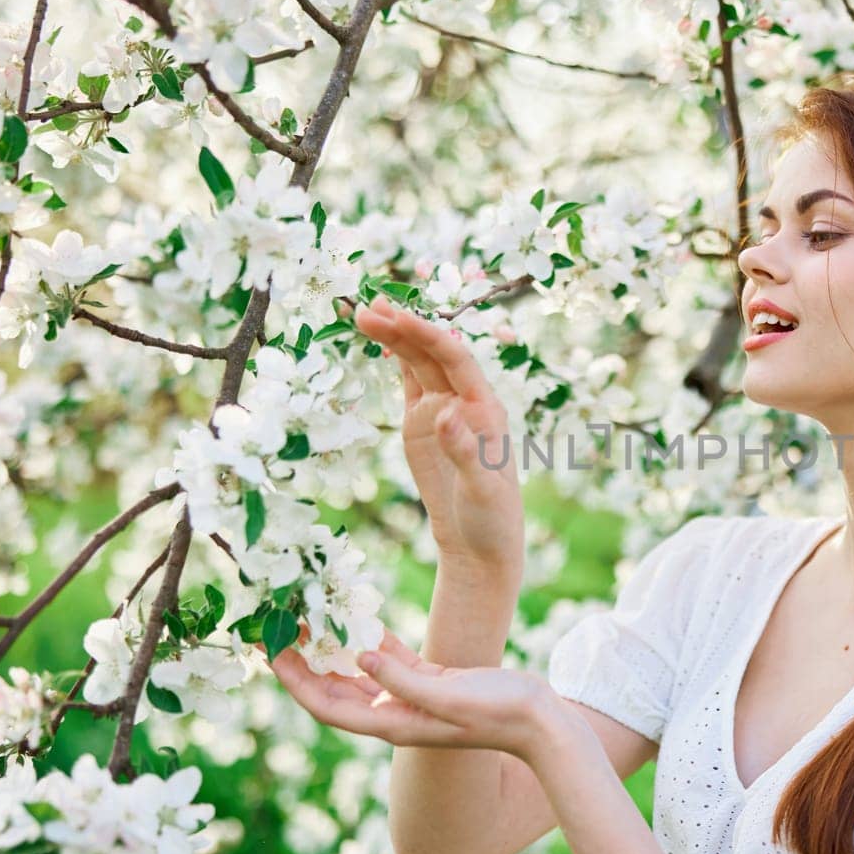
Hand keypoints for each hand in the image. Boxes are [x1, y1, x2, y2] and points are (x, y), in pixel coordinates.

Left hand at [268, 627, 551, 759]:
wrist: (536, 720)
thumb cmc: (495, 712)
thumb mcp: (446, 695)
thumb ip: (400, 679)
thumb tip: (357, 657)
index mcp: (392, 723)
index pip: (326, 706)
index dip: (295, 682)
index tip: (271, 653)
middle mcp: (394, 713)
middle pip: (333, 690)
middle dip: (303, 663)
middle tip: (279, 629)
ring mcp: (412, 697)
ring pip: (359, 673)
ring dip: (333, 649)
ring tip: (310, 618)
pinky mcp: (431, 681)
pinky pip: (390, 659)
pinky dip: (372, 641)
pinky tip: (358, 617)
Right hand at [354, 294, 524, 571]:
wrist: (479, 546)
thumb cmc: (491, 519)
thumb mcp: (481, 489)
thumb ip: (465, 451)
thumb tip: (445, 413)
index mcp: (486, 409)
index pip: (455, 359)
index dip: (426, 334)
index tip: (396, 317)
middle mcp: (466, 402)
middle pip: (433, 354)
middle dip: (402, 328)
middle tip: (366, 307)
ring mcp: (443, 412)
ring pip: (418, 364)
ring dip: (395, 338)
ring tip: (362, 314)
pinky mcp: (424, 426)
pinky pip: (411, 383)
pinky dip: (396, 359)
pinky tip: (382, 337)